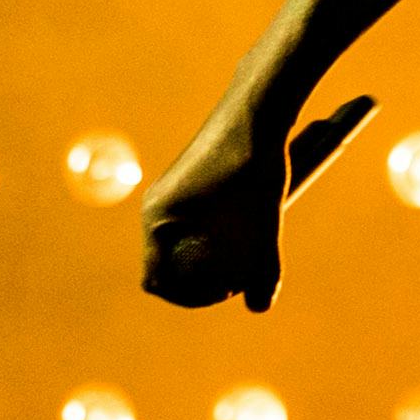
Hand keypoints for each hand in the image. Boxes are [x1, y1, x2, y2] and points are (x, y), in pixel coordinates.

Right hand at [139, 101, 287, 311]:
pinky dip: (214, 232)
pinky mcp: (188, 178)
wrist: (257, 110)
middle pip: (168, 262)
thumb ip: (262, 271)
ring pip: (182, 239)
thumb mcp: (263, 227)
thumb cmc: (256, 170)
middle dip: (201, 278)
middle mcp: (156, 205)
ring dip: (211, 255)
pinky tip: (248, 223)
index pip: (157, 279)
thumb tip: (261, 308)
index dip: (190, 297)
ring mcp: (169, 190)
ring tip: (248, 251)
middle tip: (239, 279)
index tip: (226, 293)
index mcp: (159, 220)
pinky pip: (192, 219)